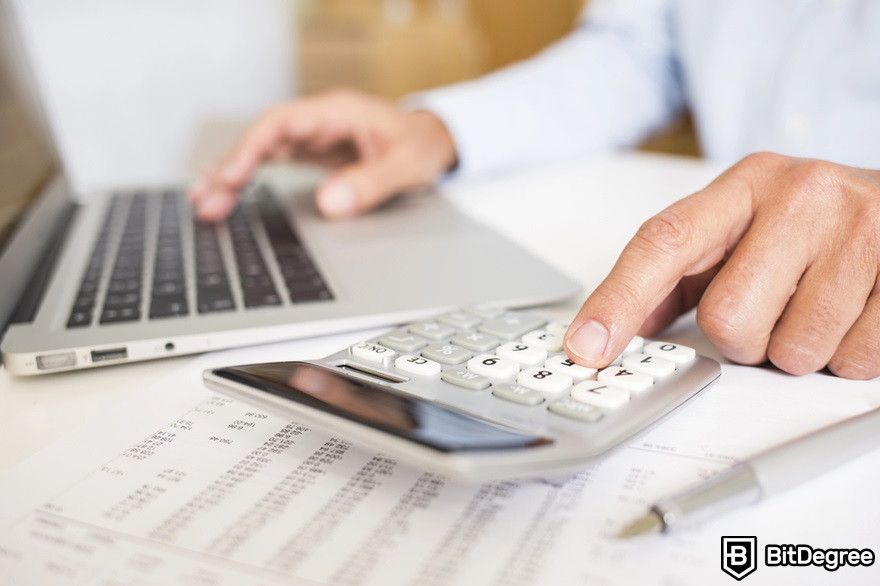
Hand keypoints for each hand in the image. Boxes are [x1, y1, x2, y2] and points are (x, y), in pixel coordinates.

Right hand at [189, 89, 456, 220]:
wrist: (435, 141)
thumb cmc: (422, 146)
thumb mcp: (407, 165)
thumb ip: (371, 182)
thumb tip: (330, 201)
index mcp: (336, 113)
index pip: (280, 123)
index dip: (251, 148)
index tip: (232, 177)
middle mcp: (317, 121)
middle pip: (261, 139)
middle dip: (230, 168)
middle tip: (205, 202)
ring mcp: (312, 137)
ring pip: (260, 151)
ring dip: (231, 176)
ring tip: (204, 205)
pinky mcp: (312, 153)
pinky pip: (270, 162)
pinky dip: (247, 179)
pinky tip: (226, 196)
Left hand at [564, 153, 879, 379]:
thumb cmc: (815, 224)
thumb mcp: (744, 229)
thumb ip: (679, 274)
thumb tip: (610, 327)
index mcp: (745, 185)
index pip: (664, 243)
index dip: (619, 300)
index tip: (586, 346)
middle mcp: (801, 195)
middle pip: (728, 318)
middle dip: (745, 339)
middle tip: (773, 310)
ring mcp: (861, 229)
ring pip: (792, 350)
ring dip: (799, 350)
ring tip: (819, 306)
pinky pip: (853, 358)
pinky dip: (847, 355)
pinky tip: (855, 313)